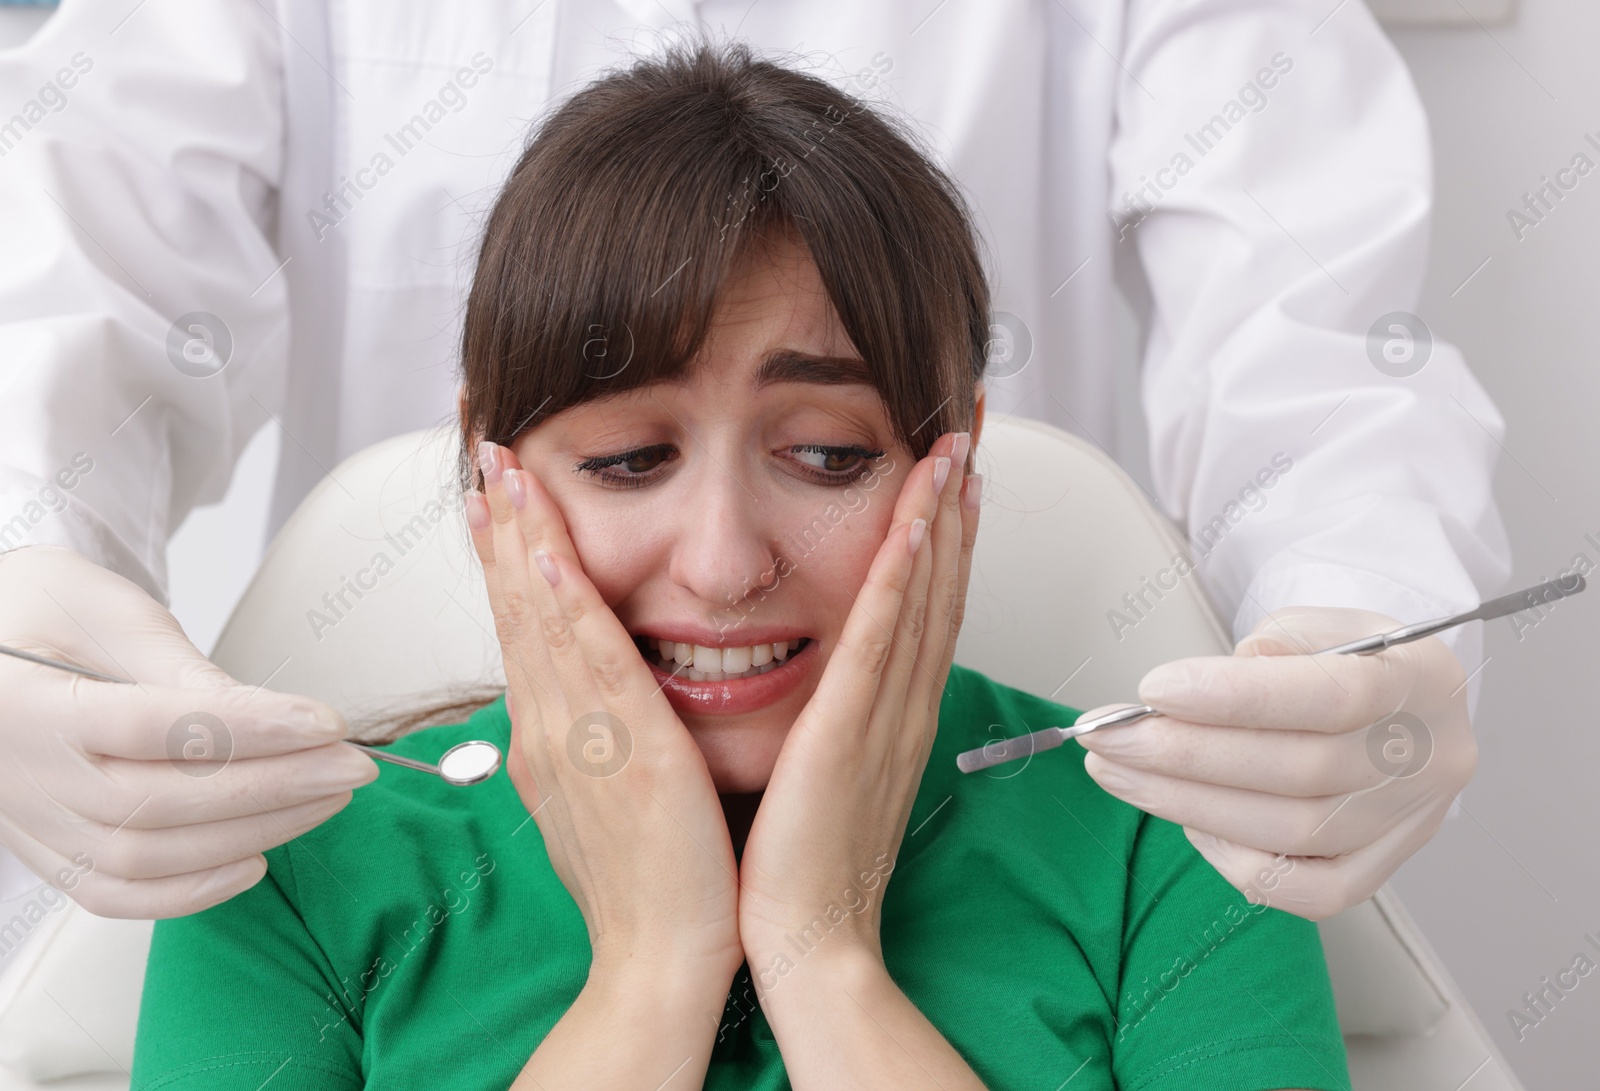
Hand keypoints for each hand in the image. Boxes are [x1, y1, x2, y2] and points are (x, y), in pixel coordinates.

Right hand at [0, 545, 374, 918]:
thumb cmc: (36, 612)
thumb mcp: (102, 609)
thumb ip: (174, 664)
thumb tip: (261, 714)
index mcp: (30, 704)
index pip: (156, 727)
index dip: (251, 729)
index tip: (327, 722)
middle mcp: (25, 778)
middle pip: (162, 801)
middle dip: (274, 786)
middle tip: (352, 764)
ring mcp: (34, 824)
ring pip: (149, 856)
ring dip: (252, 832)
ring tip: (326, 798)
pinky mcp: (50, 851)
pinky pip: (116, 896)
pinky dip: (191, 892)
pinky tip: (258, 860)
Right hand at [466, 442, 742, 980]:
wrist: (659, 958)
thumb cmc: (645, 883)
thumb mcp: (602, 795)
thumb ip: (588, 740)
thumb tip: (576, 703)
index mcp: (553, 732)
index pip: (522, 623)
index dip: (505, 554)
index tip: (495, 495)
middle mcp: (553, 724)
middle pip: (517, 607)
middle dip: (501, 525)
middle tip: (484, 451)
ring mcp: (581, 736)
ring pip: (542, 621)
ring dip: (522, 542)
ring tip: (506, 472)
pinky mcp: (623, 752)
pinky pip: (587, 667)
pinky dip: (561, 610)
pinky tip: (543, 562)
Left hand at [737, 431, 979, 967]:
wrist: (806, 939)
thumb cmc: (803, 868)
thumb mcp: (828, 779)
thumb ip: (834, 726)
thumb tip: (826, 689)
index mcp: (894, 719)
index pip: (925, 613)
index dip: (945, 544)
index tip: (951, 485)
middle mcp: (904, 707)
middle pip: (940, 592)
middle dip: (957, 513)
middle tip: (968, 442)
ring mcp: (885, 715)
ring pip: (922, 599)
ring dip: (941, 522)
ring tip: (954, 453)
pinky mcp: (851, 730)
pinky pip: (882, 636)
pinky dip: (906, 574)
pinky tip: (917, 521)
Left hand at [1076, 604, 1474, 919]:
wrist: (1397, 706)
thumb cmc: (1341, 659)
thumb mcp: (1317, 622)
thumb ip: (1272, 646)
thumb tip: (1203, 692)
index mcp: (1422, 681)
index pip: (1333, 696)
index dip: (1237, 697)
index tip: (1151, 689)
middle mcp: (1428, 761)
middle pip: (1300, 774)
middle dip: (1184, 755)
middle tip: (1106, 737)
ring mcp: (1407, 825)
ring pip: (1290, 835)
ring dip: (1185, 803)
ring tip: (1117, 772)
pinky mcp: (1378, 870)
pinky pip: (1302, 891)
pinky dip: (1232, 857)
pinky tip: (1183, 817)